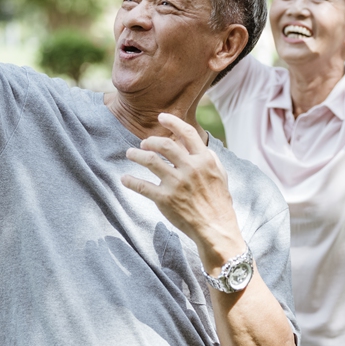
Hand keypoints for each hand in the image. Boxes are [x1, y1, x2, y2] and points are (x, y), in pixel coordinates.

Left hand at [122, 113, 245, 267]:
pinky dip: (131, 181)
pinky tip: (124, 179)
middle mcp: (190, 168)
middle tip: (143, 143)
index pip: (187, 133)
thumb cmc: (219, 201)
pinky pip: (143, 186)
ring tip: (130, 153)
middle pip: (164, 145)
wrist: (216, 228)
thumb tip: (197, 144)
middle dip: (150, 141)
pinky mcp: (165, 199)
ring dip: (136, 155)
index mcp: (204, 159)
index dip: (172, 122)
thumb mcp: (220, 174)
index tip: (161, 117)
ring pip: (150, 161)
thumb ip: (208, 157)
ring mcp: (176, 183)